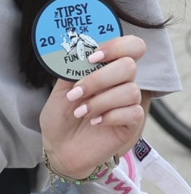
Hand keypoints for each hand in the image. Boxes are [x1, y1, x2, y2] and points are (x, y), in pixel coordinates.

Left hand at [39, 33, 146, 179]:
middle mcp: (121, 83)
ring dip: (100, 101)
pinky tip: (95, 121)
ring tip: (80, 112)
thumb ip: (71, 70)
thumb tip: (78, 51)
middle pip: (129, 66)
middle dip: (99, 79)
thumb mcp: (60, 90)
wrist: (59, 147)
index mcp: (107, 69)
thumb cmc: (61, 117)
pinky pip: (133, 112)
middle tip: (77, 92)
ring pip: (130, 90)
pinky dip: (110, 116)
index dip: (117, 46)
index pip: (131, 47)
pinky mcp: (132, 124)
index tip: (92, 57)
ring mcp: (129, 103)